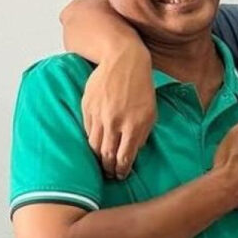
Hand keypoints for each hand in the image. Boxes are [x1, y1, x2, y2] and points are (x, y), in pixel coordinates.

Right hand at [83, 47, 155, 178]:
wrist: (123, 61)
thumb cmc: (141, 87)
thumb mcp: (150, 113)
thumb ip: (142, 134)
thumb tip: (133, 152)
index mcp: (133, 125)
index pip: (124, 157)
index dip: (121, 170)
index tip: (121, 176)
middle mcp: (115, 123)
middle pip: (106, 155)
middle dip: (108, 169)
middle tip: (109, 174)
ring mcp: (99, 115)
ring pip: (94, 145)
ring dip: (97, 158)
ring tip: (101, 164)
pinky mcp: (87, 107)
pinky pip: (87, 130)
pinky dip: (92, 140)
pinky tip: (96, 144)